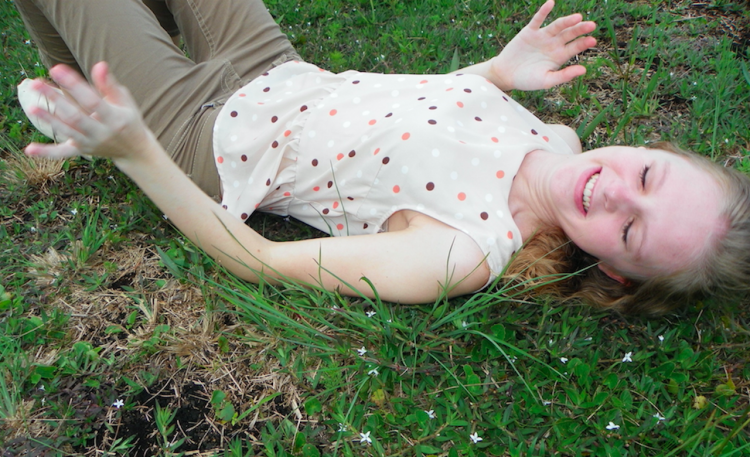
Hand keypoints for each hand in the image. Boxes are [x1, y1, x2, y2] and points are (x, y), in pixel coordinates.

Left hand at [24, 62, 154, 160]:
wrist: (135, 151)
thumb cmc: (128, 119)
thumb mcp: (125, 101)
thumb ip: (109, 84)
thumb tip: (99, 65)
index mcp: (115, 119)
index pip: (92, 101)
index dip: (74, 85)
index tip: (56, 69)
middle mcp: (102, 133)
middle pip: (75, 116)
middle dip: (56, 100)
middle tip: (36, 83)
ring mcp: (91, 143)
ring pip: (67, 131)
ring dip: (49, 120)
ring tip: (32, 107)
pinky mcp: (83, 151)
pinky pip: (63, 153)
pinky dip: (47, 152)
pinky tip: (29, 149)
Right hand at [491, 0, 595, 90]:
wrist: (506, 75)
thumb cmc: (527, 80)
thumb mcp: (546, 81)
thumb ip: (564, 76)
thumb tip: (584, 70)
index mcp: (559, 56)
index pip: (575, 47)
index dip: (583, 43)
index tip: (592, 40)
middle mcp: (553, 44)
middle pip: (570, 34)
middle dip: (580, 29)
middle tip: (591, 25)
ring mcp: (542, 36)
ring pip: (557, 26)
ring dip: (567, 21)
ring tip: (577, 17)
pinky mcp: (530, 31)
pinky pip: (538, 19)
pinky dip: (544, 11)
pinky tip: (551, 3)